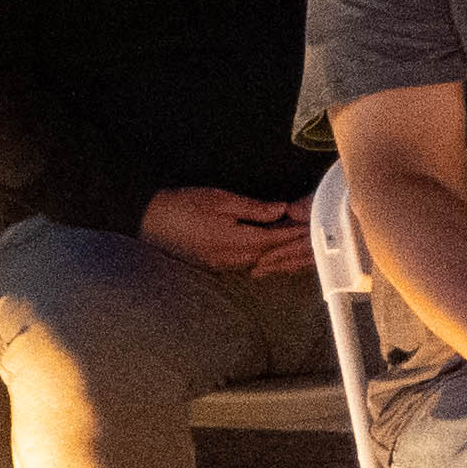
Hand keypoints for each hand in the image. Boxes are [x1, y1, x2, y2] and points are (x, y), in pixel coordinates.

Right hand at [138, 185, 308, 281]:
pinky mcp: (218, 267)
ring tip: (307, 245)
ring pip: (266, 263)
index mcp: (240, 243)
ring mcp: (226, 267)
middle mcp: (236, 261)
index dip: (301, 231)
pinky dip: (269, 259)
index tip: (319, 225)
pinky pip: (252, 265)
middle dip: (299, 245)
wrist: (146, 221)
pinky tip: (279, 253)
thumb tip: (281, 210)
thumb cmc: (181, 205)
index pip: (281, 239)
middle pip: (277, 255)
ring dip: (286, 255)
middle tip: (320, 235)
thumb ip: (255, 208)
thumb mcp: (220, 200)